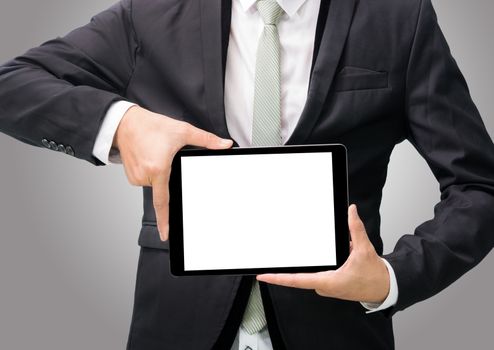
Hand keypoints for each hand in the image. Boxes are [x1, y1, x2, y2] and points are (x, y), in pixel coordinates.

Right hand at [113, 106, 232, 240]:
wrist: (125, 123)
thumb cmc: (151, 126)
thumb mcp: (182, 131)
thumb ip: (206, 140)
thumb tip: (225, 145)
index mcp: (158, 169)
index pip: (163, 202)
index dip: (165, 220)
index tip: (166, 234)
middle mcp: (145, 176)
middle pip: (164, 186)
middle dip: (169, 173)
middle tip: (164, 154)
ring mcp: (136, 178)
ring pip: (156, 183)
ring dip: (160, 171)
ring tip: (156, 152)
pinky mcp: (130, 177)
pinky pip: (146, 179)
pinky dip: (151, 170)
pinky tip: (149, 156)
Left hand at [257, 204, 389, 303]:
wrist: (384, 288)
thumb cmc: (374, 276)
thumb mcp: (364, 250)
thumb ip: (355, 229)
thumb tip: (351, 212)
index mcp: (328, 281)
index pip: (296, 280)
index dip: (278, 278)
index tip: (263, 275)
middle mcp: (324, 286)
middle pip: (300, 275)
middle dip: (292, 265)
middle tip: (273, 260)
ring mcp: (326, 287)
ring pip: (310, 272)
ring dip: (311, 262)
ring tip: (319, 253)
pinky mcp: (330, 285)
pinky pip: (318, 273)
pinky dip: (320, 263)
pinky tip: (333, 256)